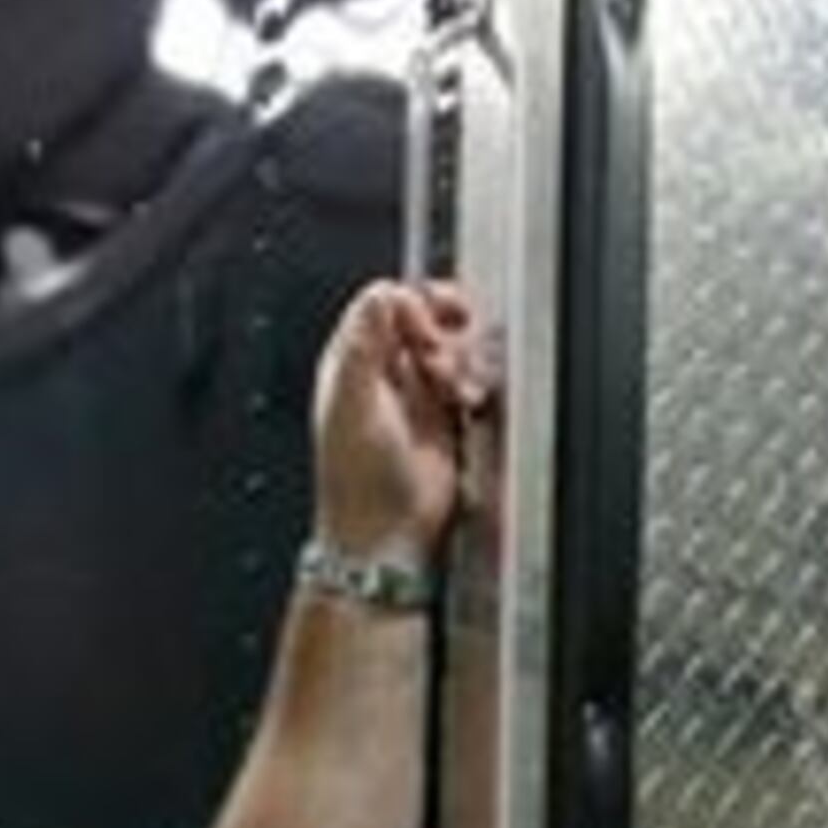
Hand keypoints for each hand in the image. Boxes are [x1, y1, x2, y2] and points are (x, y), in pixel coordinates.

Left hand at [309, 278, 487, 564]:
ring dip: (461, 359)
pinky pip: (467, 379)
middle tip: (449, 349)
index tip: (426, 334)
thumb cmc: (359, 479)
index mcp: (353, 359)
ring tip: (453, 389)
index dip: (412, 307)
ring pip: (450, 346)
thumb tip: (382, 294)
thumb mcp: (354, 403)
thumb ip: (364, 345)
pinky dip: (474, 383)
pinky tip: (468, 402)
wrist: (387, 533)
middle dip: (444, 326)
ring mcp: (416, 392)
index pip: (385, 302)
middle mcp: (384, 371)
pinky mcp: (444, 416)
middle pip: (423, 315)